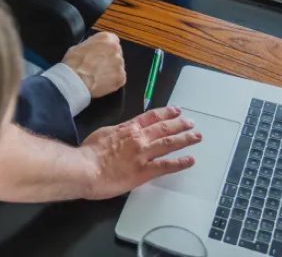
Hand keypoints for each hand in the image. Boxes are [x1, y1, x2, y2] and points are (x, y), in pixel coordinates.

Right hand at [62, 31, 125, 98]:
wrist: (74, 81)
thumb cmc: (73, 64)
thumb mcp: (78, 46)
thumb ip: (91, 46)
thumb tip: (92, 50)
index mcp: (106, 38)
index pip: (112, 40)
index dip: (105, 49)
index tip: (101, 54)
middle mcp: (115, 48)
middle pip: (116, 54)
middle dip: (108, 60)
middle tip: (97, 67)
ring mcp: (119, 63)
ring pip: (117, 67)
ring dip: (110, 71)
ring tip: (97, 76)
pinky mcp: (121, 77)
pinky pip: (119, 79)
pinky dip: (112, 82)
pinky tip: (101, 82)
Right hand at [79, 106, 201, 199]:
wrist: (85, 168)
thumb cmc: (89, 152)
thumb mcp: (103, 133)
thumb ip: (117, 132)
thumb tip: (122, 132)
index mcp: (128, 128)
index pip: (151, 117)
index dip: (166, 113)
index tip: (176, 111)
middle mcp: (139, 138)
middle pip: (164, 127)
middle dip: (180, 124)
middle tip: (192, 123)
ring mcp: (143, 154)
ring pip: (169, 143)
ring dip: (185, 139)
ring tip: (196, 136)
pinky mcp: (144, 171)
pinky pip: (166, 166)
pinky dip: (180, 162)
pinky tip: (190, 160)